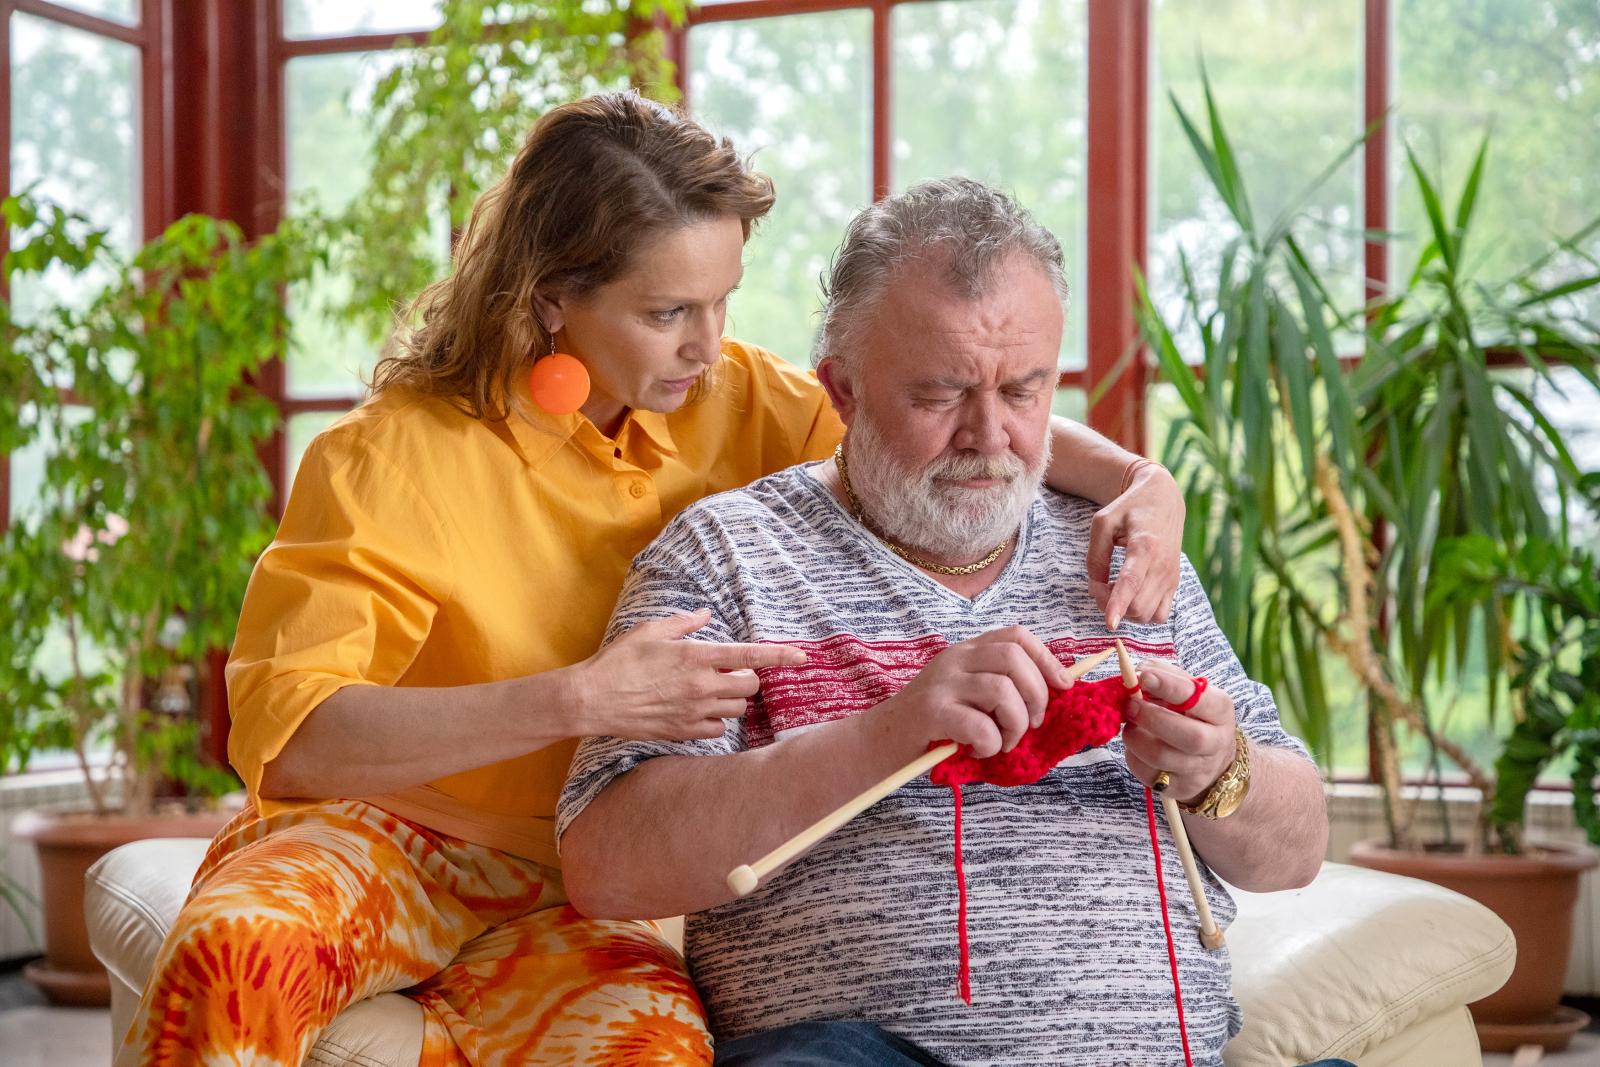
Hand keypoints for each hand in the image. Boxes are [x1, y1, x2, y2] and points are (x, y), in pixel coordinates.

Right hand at [571, 609, 806, 740]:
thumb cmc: (618, 661)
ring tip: (710, 690)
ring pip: (737, 709)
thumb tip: (706, 615)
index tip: (802, 657)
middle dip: (747, 679)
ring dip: (731, 699)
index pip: (750, 657)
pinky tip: (699, 710)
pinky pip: (718, 729)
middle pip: (750, 687)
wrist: (592, 699)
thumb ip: (684, 623)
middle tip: (730, 673)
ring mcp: (694, 712)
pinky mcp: (684, 732)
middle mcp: (701, 686)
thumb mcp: (650, 630)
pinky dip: (716, 719)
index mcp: (696, 657)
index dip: (781, 657)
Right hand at [879, 626, 1072, 759]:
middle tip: (1029, 725)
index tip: (1063, 687)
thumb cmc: (930, 726)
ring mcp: (942, 684)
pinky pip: (980, 725)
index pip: (1017, 637)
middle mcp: (955, 660)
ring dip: (1015, 724)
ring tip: (1002, 743)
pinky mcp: (931, 712)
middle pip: (1015, 658)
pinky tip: (978, 752)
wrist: (876, 742)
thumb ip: (998, 689)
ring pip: (1003, 690)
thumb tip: (1054, 695)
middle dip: (1037, 696)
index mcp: (966, 652)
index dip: (1047, 660)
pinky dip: (990, 744)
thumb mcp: (965, 696)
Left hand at [1086, 462, 1184, 629]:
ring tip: (1114, 588)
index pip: (1132, 582)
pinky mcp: (1174, 584)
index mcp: (1145, 546)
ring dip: (1125, 611)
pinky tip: (1130, 596)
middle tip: (1098, 584)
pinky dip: (1142, 614)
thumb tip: (1097, 584)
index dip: (1119, 604)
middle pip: (1138, 606)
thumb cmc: (1130, 509)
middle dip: (1110, 604)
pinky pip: (1160, 615)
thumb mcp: (1103, 521)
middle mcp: (1163, 565)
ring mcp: (1171, 577)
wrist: (1164, 500)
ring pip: (1147, 615)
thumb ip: (1095, 554)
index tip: (1110, 623)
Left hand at [1121, 659, 1236, 803]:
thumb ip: (1163, 674)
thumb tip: (1136, 671)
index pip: (1199, 699)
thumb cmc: (1191, 715)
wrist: (1209, 759)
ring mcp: (1199, 770)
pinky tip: (1135, 745)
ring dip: (1137, 738)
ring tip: (1130, 725)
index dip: (1170, 687)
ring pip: (1163, 757)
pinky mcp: (1179, 788)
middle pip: (1189, 736)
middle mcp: (1216, 743)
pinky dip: (1133, 756)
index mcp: (1220, 711)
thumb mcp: (1186, 690)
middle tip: (1130, 705)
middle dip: (1152, 718)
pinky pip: (1148, 775)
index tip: (1144, 677)